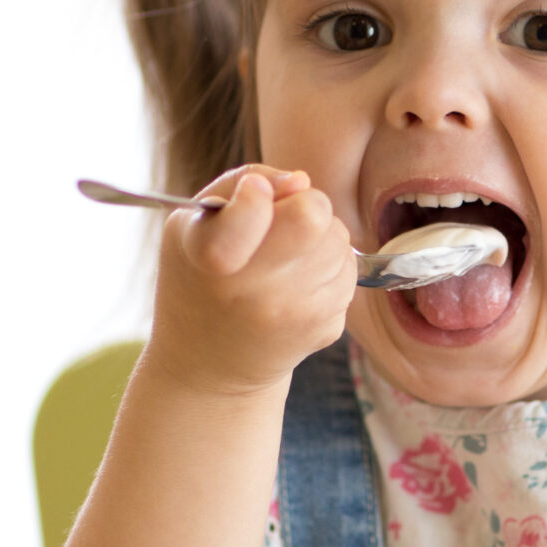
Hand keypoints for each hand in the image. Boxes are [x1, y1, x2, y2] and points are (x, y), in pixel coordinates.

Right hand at [149, 165, 356, 395]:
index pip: (253, 212)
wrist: (211, 364)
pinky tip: (299, 286)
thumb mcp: (196, 220)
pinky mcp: (324, 329)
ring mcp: (293, 314)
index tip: (254, 193)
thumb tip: (301, 182)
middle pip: (314, 216)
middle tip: (283, 224)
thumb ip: (243, 181)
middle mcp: (253, 292)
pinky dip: (330, 269)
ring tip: (286, 260)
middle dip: (305, 206)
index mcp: (210, 256)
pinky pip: (350, 272)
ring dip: (321, 240)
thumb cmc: (201, 277)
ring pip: (340, 241)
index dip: (258, 194)